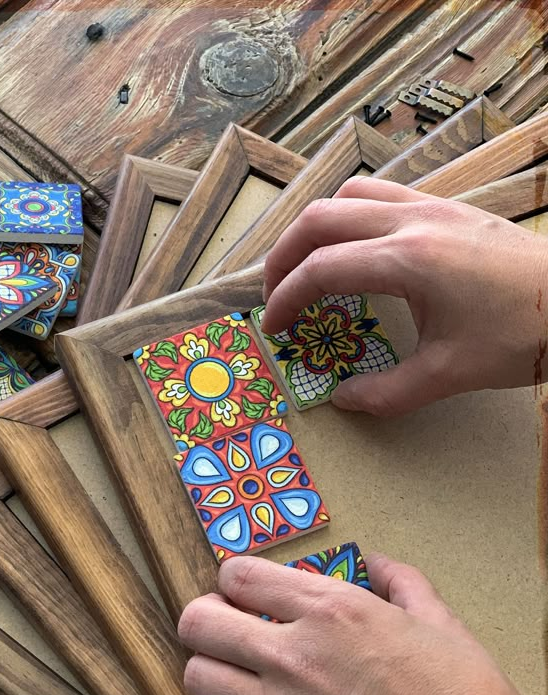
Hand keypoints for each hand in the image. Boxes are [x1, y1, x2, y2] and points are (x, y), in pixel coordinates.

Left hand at [179, 553, 535, 694]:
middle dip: (205, 620)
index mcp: (332, 610)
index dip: (233, 580)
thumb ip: (400, 581)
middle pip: (197, 622)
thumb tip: (377, 561)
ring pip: (198, 677)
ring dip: (212, 672)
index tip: (245, 594)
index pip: (237, 574)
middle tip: (225, 630)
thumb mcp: (438, 619)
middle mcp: (296, 654)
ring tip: (236, 677)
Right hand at [261, 176, 547, 415]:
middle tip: (276, 296)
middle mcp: (413, 221)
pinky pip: (382, 194)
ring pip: (349, 194)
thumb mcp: (448, 374)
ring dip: (316, 228)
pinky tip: (359, 249)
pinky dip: (352, 216)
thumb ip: (386, 392)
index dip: (285, 299)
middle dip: (284, 257)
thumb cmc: (520, 336)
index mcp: (407, 260)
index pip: (321, 269)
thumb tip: (344, 399)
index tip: (274, 328)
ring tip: (309, 266)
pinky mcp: (450, 207)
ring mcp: (433, 206)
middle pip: (320, 218)